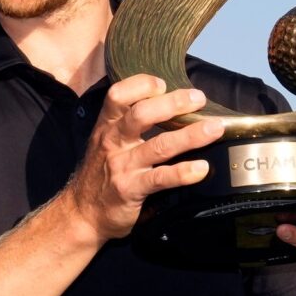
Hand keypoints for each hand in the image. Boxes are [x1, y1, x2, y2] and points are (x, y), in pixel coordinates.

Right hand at [67, 74, 224, 240]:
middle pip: (142, 114)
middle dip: (174, 102)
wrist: (82, 213)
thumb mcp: (104, 142)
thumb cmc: (99, 174)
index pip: (118, 94)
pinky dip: (184, 172)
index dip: (141, 84)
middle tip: (198, 99)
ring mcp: (123, 166)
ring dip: (190, 135)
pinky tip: (201, 168)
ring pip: (159, 145)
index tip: (163, 83)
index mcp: (107, 126)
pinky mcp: (132, 189)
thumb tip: (165, 105)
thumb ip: (127, 124)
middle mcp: (113, 142)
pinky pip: (162, 178)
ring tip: (213, 129)